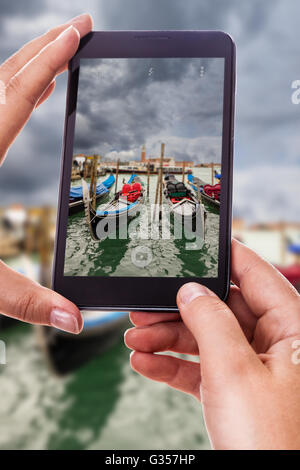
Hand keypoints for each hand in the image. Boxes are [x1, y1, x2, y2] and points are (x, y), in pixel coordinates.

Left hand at [0, 14, 92, 332]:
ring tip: (55, 53)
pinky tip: (20, 93)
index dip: (51, 61)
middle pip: (3, 75)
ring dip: (24, 64)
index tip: (76, 32)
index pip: (17, 95)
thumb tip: (76, 320)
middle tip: (76, 26)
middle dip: (44, 46)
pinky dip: (6, 88)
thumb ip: (26, 301)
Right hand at [125, 239, 299, 448]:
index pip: (254, 274)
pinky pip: (201, 368)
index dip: (222, 256)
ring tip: (134, 340)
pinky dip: (172, 365)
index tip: (191, 245)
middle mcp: (274, 343)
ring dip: (167, 338)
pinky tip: (145, 363)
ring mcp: (253, 368)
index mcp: (291, 327)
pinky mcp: (236, 391)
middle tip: (144, 308)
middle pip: (220, 308)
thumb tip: (189, 291)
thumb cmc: (269, 440)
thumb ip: (210, 321)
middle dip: (178, 309)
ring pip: (206, 338)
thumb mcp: (234, 370)